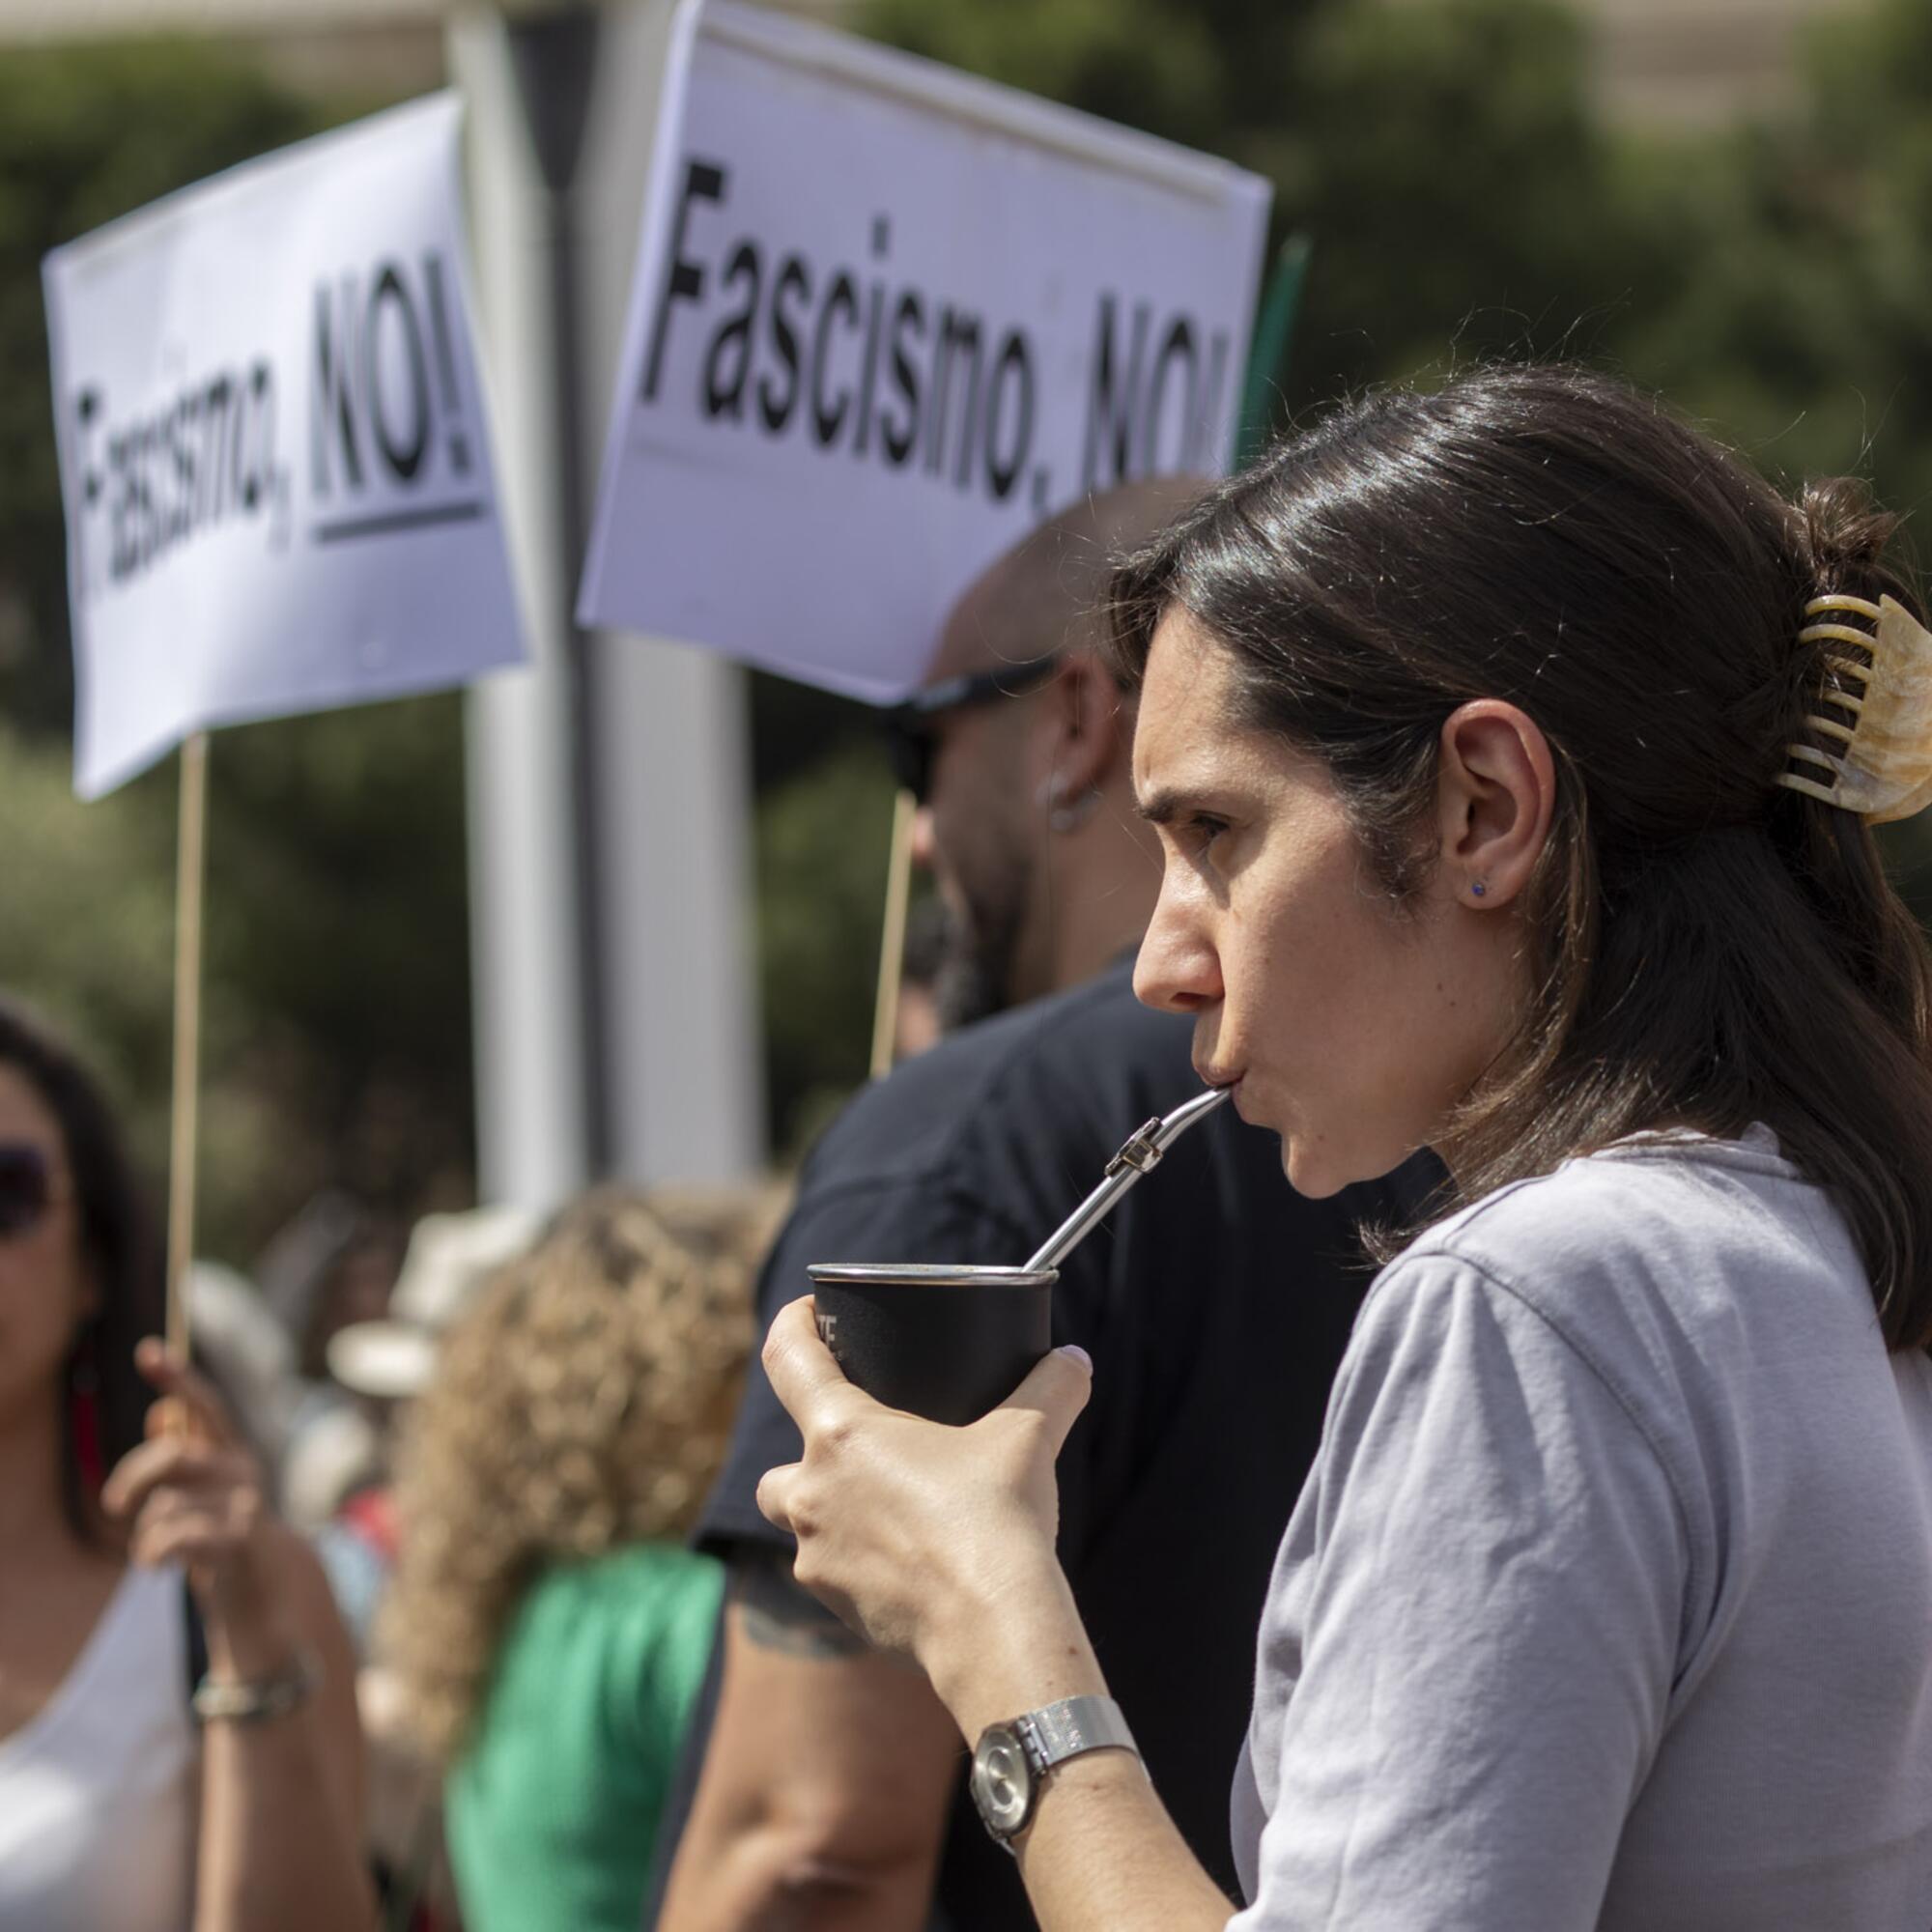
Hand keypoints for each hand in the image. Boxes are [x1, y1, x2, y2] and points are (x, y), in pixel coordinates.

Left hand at [101, 1340, 292, 1670]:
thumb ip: (187, 1453)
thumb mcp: (202, 1492)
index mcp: (231, 1451)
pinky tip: (154, 1564)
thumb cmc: (223, 1535)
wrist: (265, 1589)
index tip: (146, 1350)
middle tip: (114, 1505)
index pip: (204, 1405)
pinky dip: (154, 1550)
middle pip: (172, 1454)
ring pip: (166, 1505)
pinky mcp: (241, 1540)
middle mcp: (242, 1469)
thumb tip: (160, 1412)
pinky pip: (177, 1536)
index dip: (176, 1377)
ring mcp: (245, 1503)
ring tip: (150, 1552)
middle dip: (133, 1477)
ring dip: (147, 1533)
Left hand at [756, 1297, 1093, 1711]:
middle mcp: (812, 1495)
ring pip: (802, 1528)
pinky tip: (910, 1565)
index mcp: (841, 1434)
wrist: (994, 1629)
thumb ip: (1051, 1387)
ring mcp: (817, 1559)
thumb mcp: (1028, 1437)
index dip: (791, 1325)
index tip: (807, 1314)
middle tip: (857, 1451)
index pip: (786, 1359)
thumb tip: (1076, 1360)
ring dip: (832, 1517)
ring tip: (889, 1512)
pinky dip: (861, 1567)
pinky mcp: (839, 1610)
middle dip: (806, 1460)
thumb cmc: (997, 1520)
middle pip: (775, 1470)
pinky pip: (835, 1578)